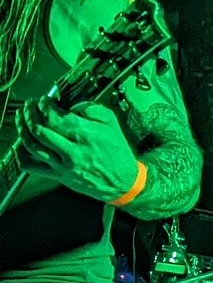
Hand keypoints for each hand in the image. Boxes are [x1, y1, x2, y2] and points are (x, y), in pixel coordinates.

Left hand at [15, 97, 138, 202]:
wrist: (123, 182)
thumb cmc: (118, 153)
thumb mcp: (112, 124)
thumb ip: (91, 108)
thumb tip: (71, 105)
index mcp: (87, 135)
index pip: (55, 117)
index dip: (44, 105)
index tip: (44, 101)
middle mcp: (73, 151)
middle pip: (40, 129)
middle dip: (30, 113)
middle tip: (30, 106)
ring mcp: (64, 165)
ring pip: (33, 145)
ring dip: (23, 129)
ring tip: (24, 119)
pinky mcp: (59, 176)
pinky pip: (31, 166)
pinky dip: (21, 154)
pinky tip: (21, 144)